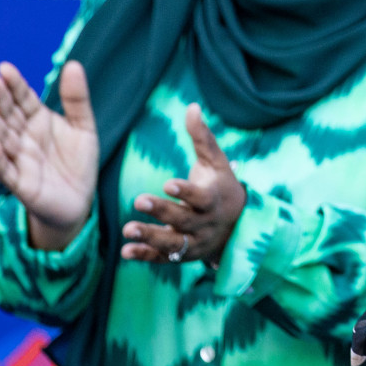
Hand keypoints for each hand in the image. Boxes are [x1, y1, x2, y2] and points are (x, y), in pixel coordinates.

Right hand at [0, 60, 98, 250]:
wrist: (79, 202)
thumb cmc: (77, 163)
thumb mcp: (84, 128)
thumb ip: (77, 99)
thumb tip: (73, 64)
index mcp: (36, 120)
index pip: (23, 98)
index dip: (15, 85)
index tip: (5, 68)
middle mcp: (22, 136)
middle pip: (8, 115)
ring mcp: (18, 159)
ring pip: (1, 138)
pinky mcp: (20, 183)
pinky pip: (5, 170)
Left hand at [121, 104, 246, 264]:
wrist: (238, 227)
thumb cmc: (221, 186)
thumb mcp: (216, 163)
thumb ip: (202, 138)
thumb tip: (192, 106)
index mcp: (213, 199)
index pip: (200, 196)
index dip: (185, 191)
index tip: (168, 183)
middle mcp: (205, 224)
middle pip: (184, 219)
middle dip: (162, 212)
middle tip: (138, 200)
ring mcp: (194, 242)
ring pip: (174, 243)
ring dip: (151, 237)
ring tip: (127, 230)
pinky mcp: (183, 256)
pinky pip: (164, 259)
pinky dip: (146, 257)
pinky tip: (126, 252)